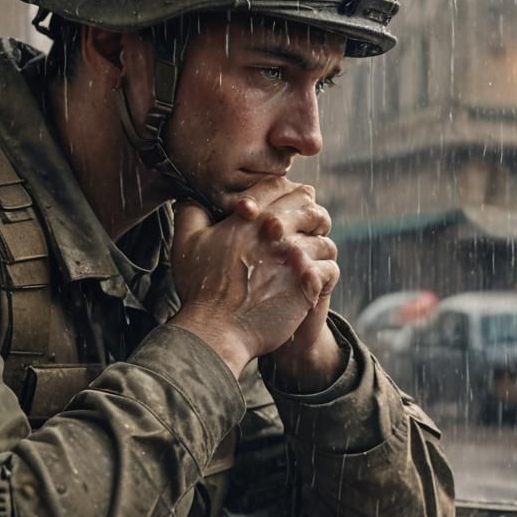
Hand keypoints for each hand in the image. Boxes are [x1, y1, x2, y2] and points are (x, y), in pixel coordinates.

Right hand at [168, 178, 338, 375]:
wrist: (216, 329)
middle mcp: (275, 231)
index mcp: (250, 217)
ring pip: (324, 240)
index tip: (290, 205)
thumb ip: (191, 213)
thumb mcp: (186, 243)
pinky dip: (325, 274)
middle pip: (310, 207)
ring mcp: (294, 256)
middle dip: (312, 216)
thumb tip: (190, 196)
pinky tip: (314, 281)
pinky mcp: (308, 282)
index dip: (289, 191)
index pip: (280, 186)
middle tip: (310, 230)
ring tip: (312, 261)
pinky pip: (330, 268)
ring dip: (319, 249)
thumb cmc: (200, 288)